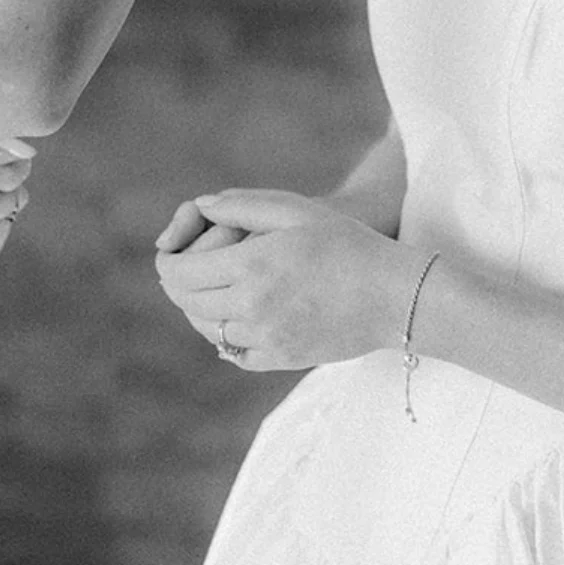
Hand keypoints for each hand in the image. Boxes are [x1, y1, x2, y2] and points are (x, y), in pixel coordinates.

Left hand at [154, 188, 407, 370]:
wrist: (394, 296)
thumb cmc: (348, 243)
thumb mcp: (295, 210)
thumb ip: (241, 205)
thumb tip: (200, 207)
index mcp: (251, 266)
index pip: (180, 272)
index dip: (169, 261)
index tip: (170, 252)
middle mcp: (252, 307)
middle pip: (187, 302)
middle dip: (178, 284)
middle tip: (182, 271)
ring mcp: (266, 339)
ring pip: (207, 329)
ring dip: (199, 309)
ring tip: (207, 290)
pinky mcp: (281, 359)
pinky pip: (234, 354)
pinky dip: (225, 337)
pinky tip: (233, 319)